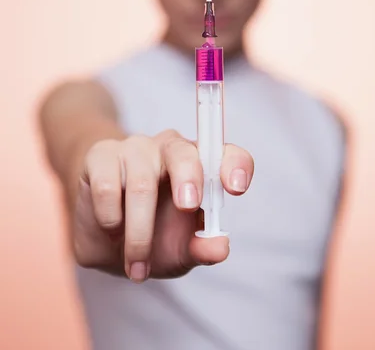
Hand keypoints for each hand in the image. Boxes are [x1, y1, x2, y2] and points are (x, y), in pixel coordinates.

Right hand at [73, 130, 253, 282]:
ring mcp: (135, 148)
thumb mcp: (181, 250)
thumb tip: (219, 247)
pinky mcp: (101, 156)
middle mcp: (170, 149)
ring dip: (139, 231)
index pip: (227, 154)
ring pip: (141, 180)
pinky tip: (112, 230)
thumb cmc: (153, 235)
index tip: (235, 188)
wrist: (104, 236)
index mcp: (200, 166)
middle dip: (188, 178)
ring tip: (137, 264)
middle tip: (188, 206)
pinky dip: (110, 218)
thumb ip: (201, 248)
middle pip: (182, 150)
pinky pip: (107, 185)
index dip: (234, 166)